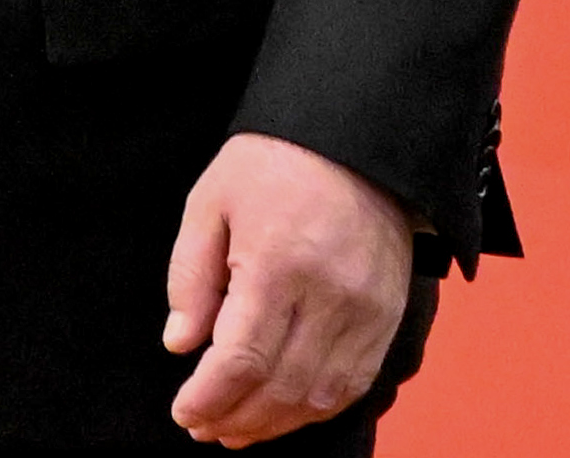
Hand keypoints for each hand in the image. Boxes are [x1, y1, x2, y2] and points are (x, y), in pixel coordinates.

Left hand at [164, 134, 415, 445]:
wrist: (356, 140)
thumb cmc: (273, 164)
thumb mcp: (211, 201)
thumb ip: (192, 275)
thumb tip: (181, 344)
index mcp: (277, 264)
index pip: (243, 358)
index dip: (211, 397)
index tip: (185, 413)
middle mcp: (329, 297)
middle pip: (282, 387)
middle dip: (237, 418)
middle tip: (203, 428)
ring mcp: (366, 313)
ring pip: (320, 395)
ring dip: (276, 424)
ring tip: (236, 430)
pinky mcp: (389, 318)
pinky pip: (355, 384)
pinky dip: (317, 408)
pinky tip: (286, 413)